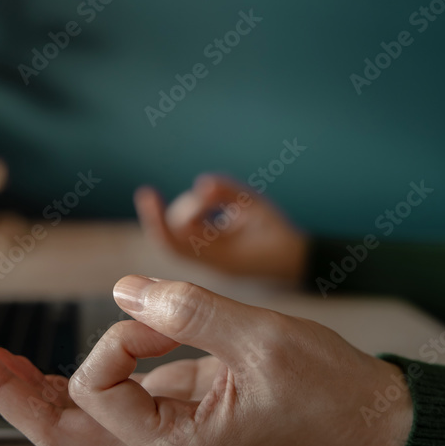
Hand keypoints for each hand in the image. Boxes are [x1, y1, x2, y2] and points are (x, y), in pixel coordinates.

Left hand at [0, 275, 412, 445]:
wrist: (362, 408)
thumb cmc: (322, 383)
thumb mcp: (258, 337)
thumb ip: (184, 309)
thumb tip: (123, 288)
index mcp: (177, 445)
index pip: (101, 389)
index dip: (114, 338)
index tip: (160, 311)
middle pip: (58, 430)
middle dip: (8, 389)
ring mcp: (163, 433)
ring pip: (75, 420)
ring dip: (29, 385)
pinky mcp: (171, 413)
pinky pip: (106, 402)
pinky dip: (72, 377)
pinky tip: (43, 362)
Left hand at [134, 174, 307, 282]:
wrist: (298, 262)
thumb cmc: (280, 235)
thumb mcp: (257, 206)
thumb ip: (228, 191)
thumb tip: (201, 184)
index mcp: (217, 257)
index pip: (173, 240)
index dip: (155, 218)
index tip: (146, 193)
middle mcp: (207, 262)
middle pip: (175, 233)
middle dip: (187, 208)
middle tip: (212, 196)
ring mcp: (208, 260)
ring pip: (182, 232)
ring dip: (195, 210)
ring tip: (226, 204)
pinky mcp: (211, 254)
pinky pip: (192, 233)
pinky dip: (198, 215)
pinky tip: (217, 206)